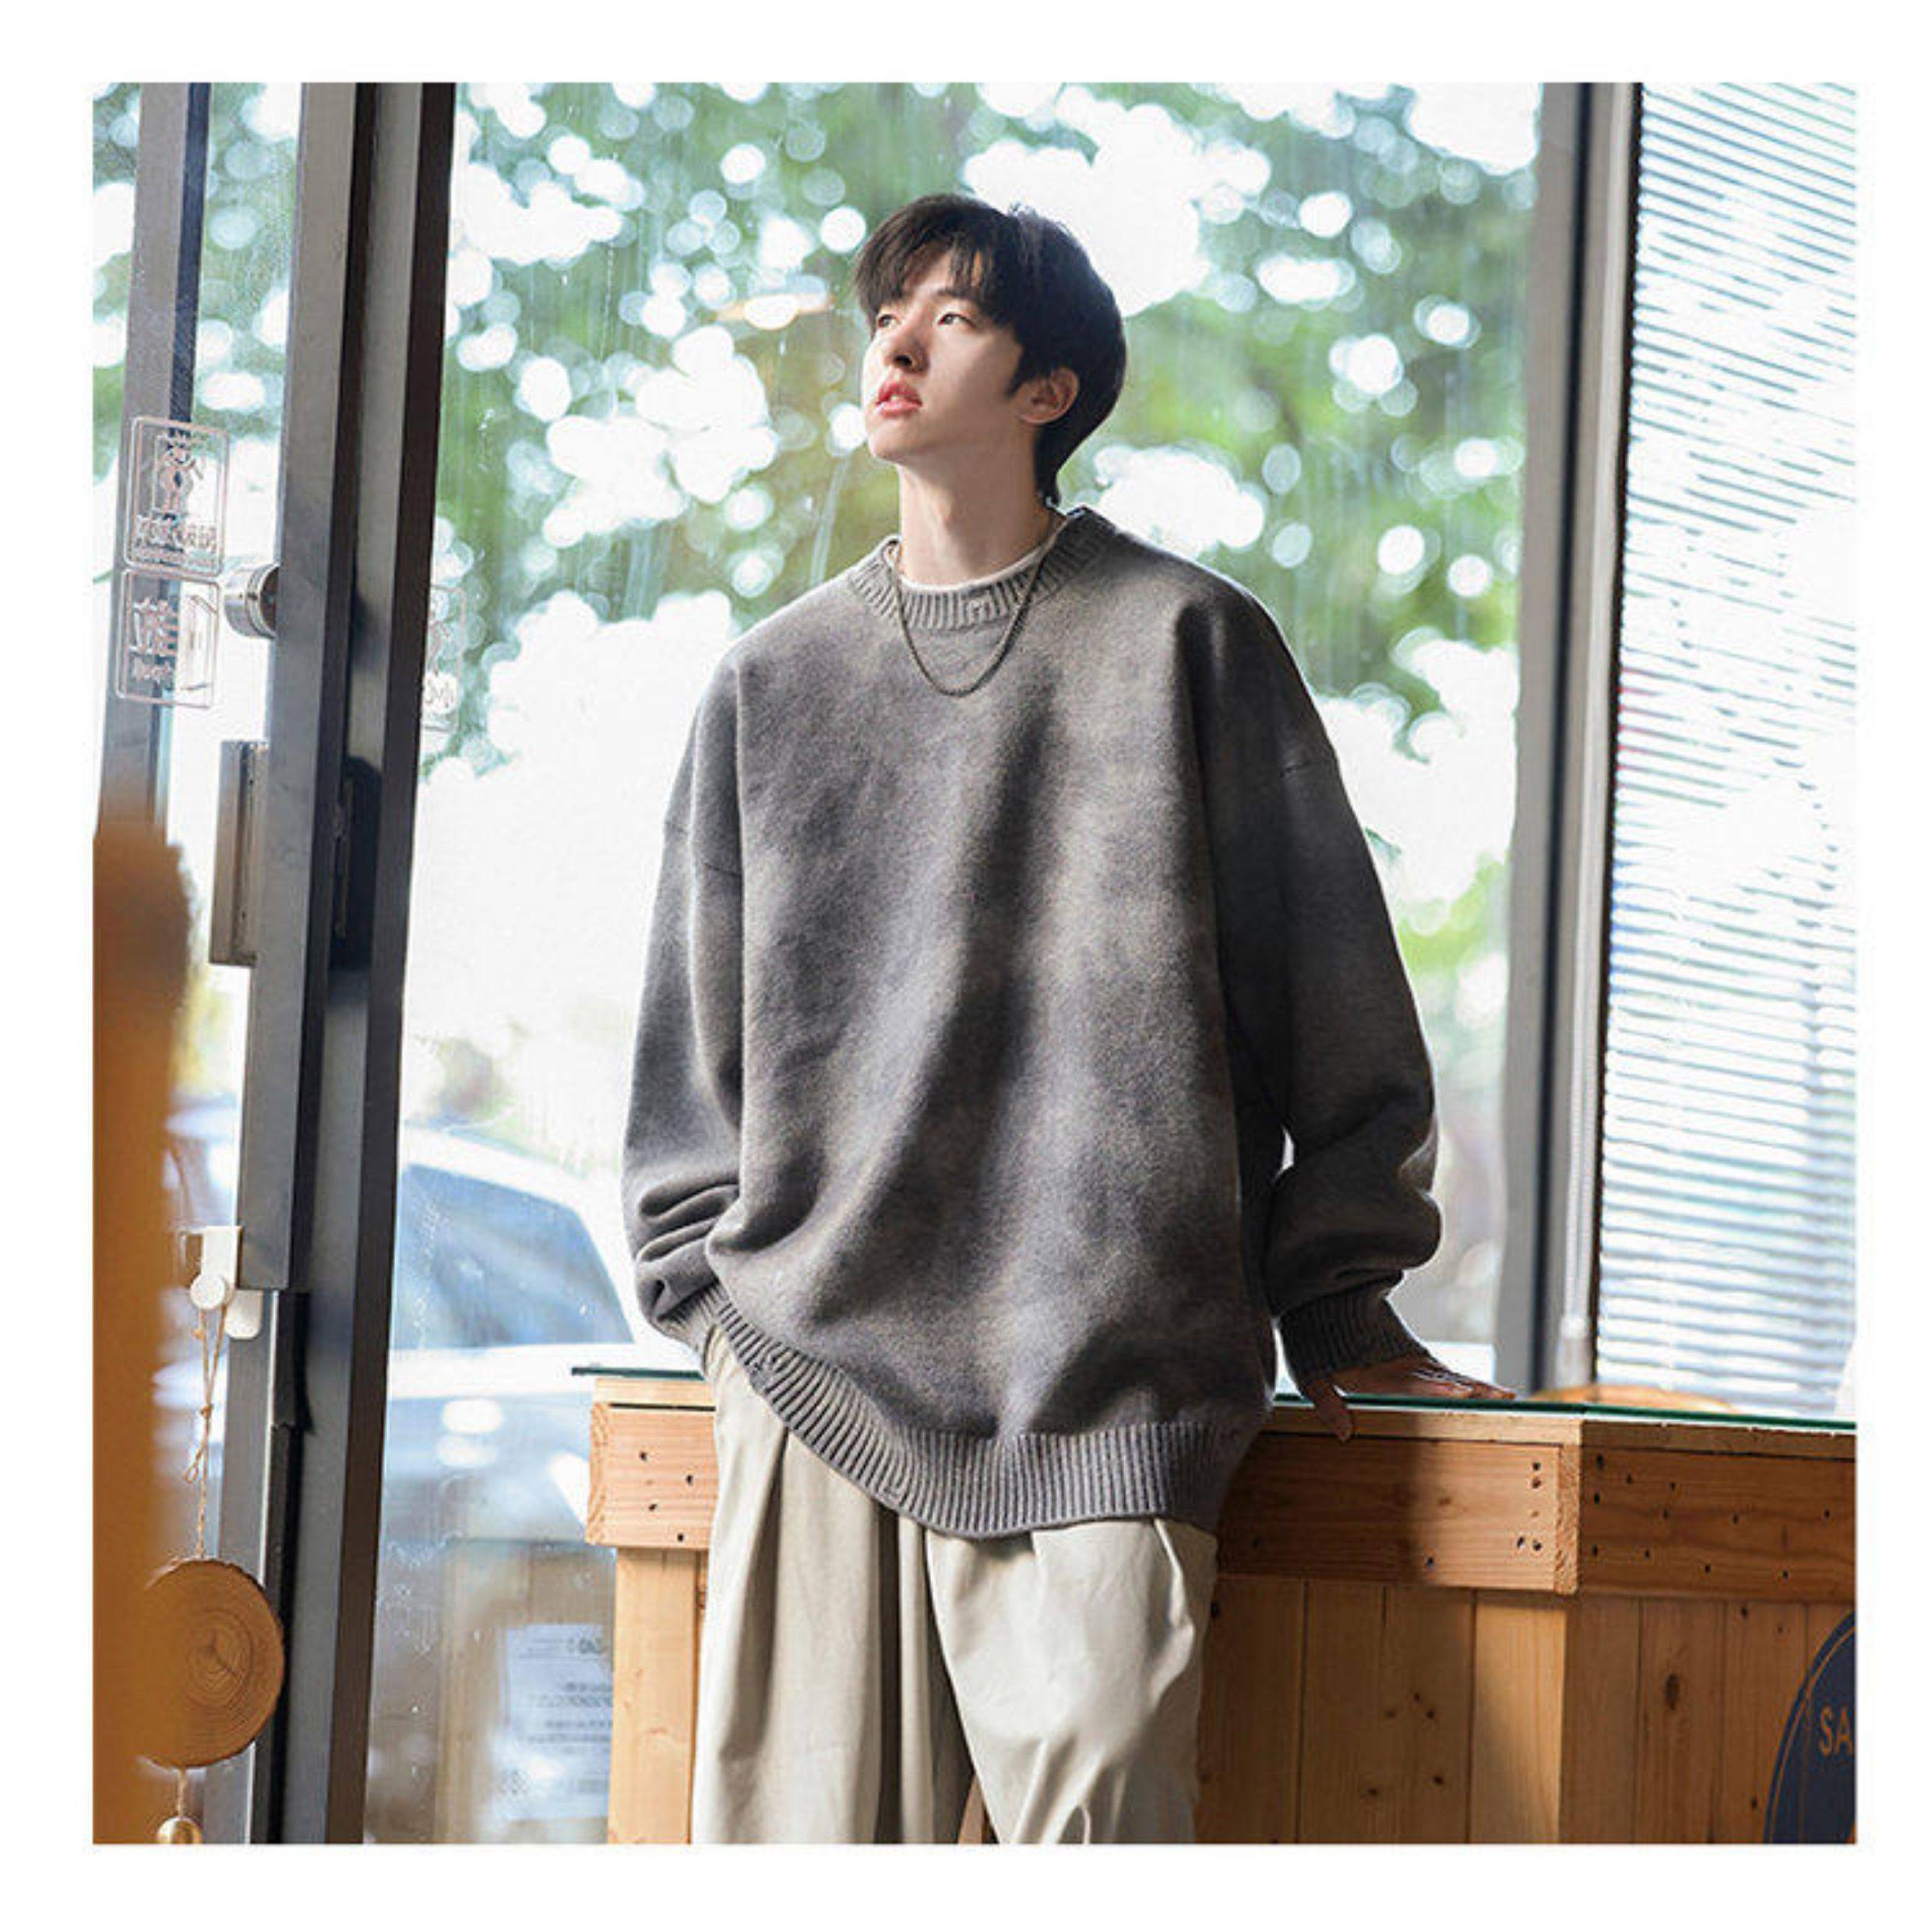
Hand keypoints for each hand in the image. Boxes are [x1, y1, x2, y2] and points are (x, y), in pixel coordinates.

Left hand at [1300, 1351, 1514, 1440]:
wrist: (1324, 1302)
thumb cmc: (1315, 1344)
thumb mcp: (1311, 1376)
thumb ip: (1327, 1403)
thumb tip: (1344, 1434)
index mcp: (1378, 1373)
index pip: (1412, 1382)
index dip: (1434, 1388)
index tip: (1459, 1391)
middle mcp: (1402, 1366)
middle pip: (1441, 1379)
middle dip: (1469, 1389)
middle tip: (1499, 1398)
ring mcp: (1412, 1360)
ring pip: (1451, 1374)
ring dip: (1477, 1386)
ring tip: (1506, 1396)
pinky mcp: (1417, 1358)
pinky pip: (1449, 1371)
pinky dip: (1471, 1381)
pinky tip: (1493, 1391)